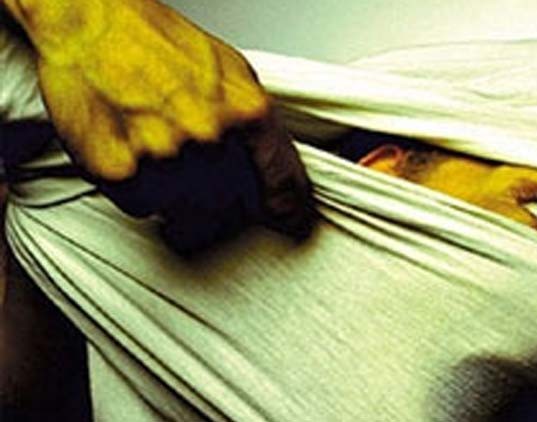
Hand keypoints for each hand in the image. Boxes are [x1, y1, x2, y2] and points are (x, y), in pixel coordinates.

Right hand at [5, 0, 313, 248]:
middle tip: (202, 179)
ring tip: (162, 156)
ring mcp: (166, 157)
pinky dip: (141, 192)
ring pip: (189, 213)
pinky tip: (136, 156)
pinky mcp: (122, 172)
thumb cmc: (153, 40)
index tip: (288, 221)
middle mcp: (210, 137)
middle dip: (223, 201)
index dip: (288, 209)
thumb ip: (254, 123)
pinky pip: (144, 207)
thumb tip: (270, 163)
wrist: (88, 23)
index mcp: (246, 111)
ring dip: (179, 198)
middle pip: (234, 206)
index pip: (283, 183)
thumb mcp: (230, 71)